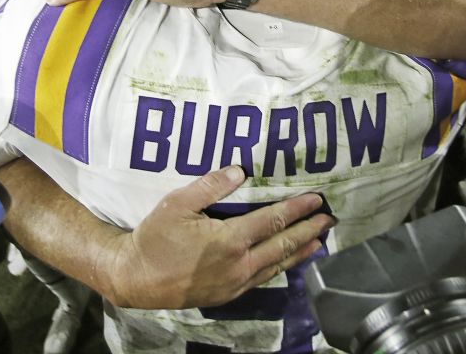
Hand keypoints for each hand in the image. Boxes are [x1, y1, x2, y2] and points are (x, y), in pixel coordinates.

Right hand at [108, 166, 334, 308]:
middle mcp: (239, 264)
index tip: (316, 199)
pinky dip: (281, 267)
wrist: (136, 278)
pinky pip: (263, 279)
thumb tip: (239, 171)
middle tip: (329, 219)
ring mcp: (235, 283)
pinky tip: (287, 262)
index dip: (297, 208)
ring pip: (277, 266)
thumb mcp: (176, 204)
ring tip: (318, 242)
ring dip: (300, 252)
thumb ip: (209, 186)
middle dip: (308, 230)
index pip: (273, 220)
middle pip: (283, 245)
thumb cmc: (154, 238)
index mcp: (229, 240)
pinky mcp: (229, 294)